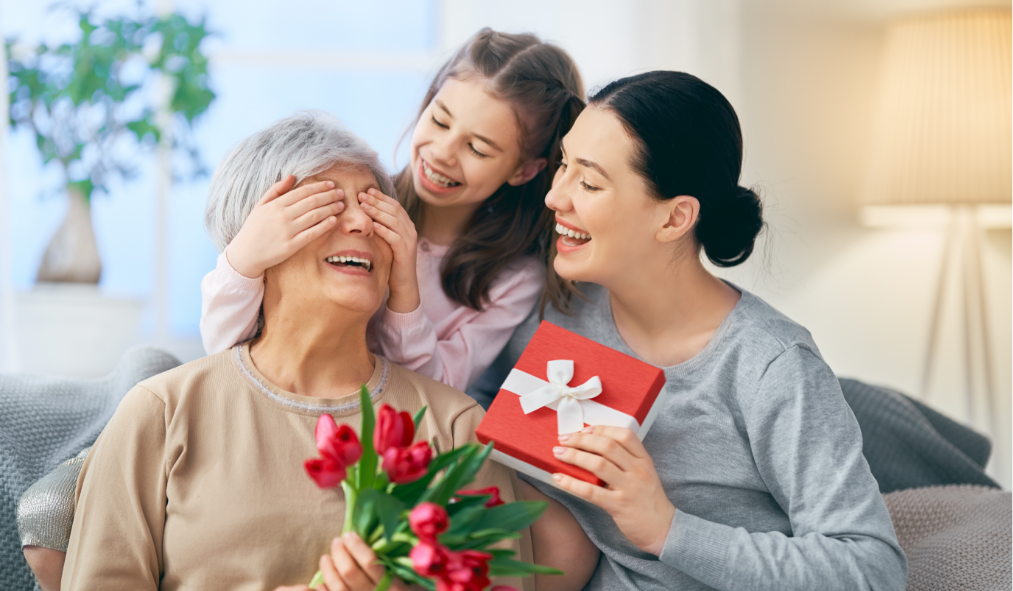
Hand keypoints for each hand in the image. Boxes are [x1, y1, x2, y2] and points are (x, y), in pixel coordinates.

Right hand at [227, 175, 343, 277]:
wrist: (246, 253)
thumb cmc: (254, 228)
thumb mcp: (260, 205)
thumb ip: (276, 190)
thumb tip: (292, 176)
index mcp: (275, 204)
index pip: (303, 191)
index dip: (319, 187)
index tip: (331, 184)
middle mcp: (282, 216)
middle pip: (312, 202)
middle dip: (329, 196)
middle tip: (342, 193)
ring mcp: (287, 231)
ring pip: (314, 216)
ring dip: (330, 209)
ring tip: (341, 205)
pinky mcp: (291, 246)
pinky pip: (312, 233)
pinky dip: (324, 225)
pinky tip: (334, 220)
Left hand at [314, 532, 408, 590]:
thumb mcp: (417, 587)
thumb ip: (408, 570)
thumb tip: (393, 543)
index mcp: (394, 588)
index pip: (371, 563)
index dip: (358, 547)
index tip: (350, 534)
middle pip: (350, 573)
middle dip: (340, 553)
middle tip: (337, 541)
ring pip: (337, 587)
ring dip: (328, 570)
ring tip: (325, 558)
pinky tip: (316, 584)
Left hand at [358, 189, 418, 313]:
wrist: (404, 284)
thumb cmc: (392, 262)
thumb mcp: (387, 241)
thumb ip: (382, 228)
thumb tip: (366, 214)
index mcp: (407, 225)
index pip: (394, 205)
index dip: (381, 197)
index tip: (367, 190)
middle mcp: (410, 230)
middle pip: (394, 210)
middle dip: (377, 201)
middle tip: (362, 194)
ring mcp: (409, 240)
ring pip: (394, 221)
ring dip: (377, 212)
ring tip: (364, 206)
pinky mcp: (405, 252)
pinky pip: (394, 237)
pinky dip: (383, 229)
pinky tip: (372, 225)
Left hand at [552, 426, 674, 555]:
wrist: (662, 529)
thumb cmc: (647, 499)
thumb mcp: (643, 474)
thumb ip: (625, 460)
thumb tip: (591, 446)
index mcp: (644, 459)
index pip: (624, 435)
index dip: (601, 429)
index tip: (583, 430)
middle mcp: (638, 470)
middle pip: (607, 446)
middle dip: (581, 440)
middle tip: (563, 439)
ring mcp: (629, 488)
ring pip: (598, 464)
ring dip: (574, 456)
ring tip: (558, 454)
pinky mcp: (618, 506)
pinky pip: (591, 491)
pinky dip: (571, 483)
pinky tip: (558, 478)